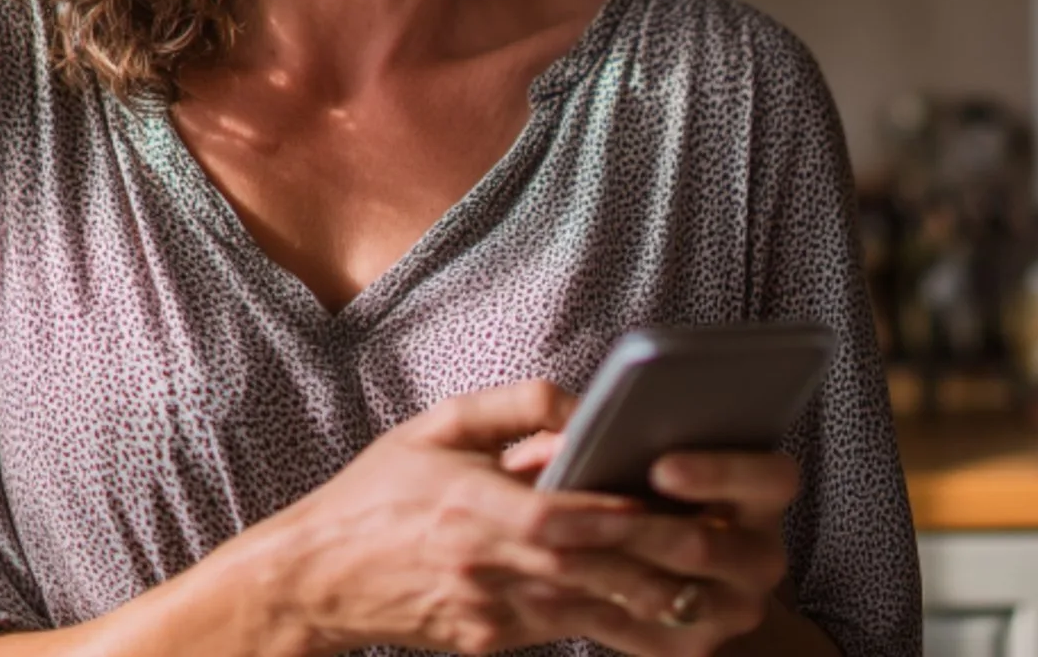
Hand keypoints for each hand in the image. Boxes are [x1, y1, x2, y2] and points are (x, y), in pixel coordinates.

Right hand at [217, 379, 782, 655]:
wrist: (310, 583)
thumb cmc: (375, 494)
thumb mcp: (433, 426)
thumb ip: (513, 405)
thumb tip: (584, 405)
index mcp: (467, 506)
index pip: (556, 516)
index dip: (619, 514)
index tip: (679, 502)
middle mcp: (483, 567)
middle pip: (590, 570)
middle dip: (663, 562)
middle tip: (727, 547)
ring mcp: (490, 614)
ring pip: (591, 613)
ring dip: (659, 603)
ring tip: (721, 586)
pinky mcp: (492, 643)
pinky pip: (572, 633)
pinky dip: (625, 625)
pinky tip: (673, 614)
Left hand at [500, 442, 802, 655]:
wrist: (699, 579)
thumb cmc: (671, 494)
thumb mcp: (677, 457)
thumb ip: (647, 437)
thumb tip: (582, 433)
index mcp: (768, 497)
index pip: (771, 478)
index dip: (718, 472)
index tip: (660, 467)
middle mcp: (763, 558)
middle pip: (701, 544)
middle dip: (630, 527)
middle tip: (567, 516)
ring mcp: (733, 610)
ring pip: (661, 593)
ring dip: (594, 570)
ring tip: (540, 549)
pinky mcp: (695, 649)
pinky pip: (634, 632)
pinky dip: (581, 609)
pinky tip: (535, 588)